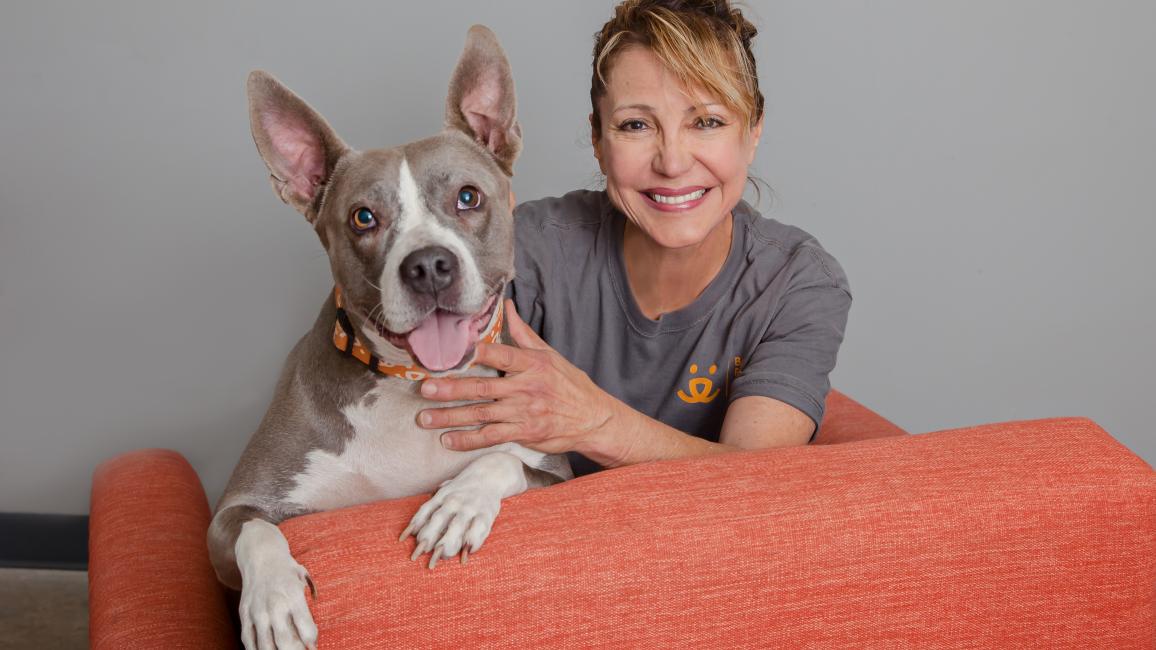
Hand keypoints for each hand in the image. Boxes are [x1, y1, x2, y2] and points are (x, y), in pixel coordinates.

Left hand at [417, 299, 620, 454]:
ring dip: (450, 417)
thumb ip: (523, 334)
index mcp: (532, 364)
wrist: (594, 419)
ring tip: (425, 418)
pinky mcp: (525, 433)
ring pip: (481, 414)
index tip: (452, 351)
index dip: (476, 352)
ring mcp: (524, 412)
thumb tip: (507, 306)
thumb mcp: (550, 355)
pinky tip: (448, 440)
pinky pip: (491, 437)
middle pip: (482, 387)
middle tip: (425, 389)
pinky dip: (468, 440)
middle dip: (450, 389)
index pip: (500, 355)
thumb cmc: (570, 384)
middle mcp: (526, 387)